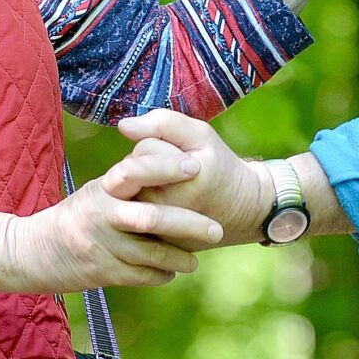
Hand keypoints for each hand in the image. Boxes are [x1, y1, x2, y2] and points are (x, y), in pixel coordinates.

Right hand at [2, 139, 223, 290]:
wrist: (31, 252)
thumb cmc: (76, 216)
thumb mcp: (96, 192)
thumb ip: (129, 183)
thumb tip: (169, 167)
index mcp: (103, 188)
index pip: (135, 170)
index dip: (166, 167)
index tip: (195, 166)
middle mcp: (102, 215)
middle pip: (152, 218)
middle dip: (189, 224)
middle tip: (217, 230)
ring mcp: (101, 246)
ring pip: (151, 253)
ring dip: (180, 258)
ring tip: (196, 261)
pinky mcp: (101, 273)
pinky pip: (141, 276)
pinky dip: (160, 275)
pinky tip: (170, 272)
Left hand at [115, 109, 272, 241]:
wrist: (235, 208)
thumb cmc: (217, 166)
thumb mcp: (201, 134)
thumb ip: (162, 123)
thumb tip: (123, 126)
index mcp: (183, 183)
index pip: (145, 147)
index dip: (164, 144)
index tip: (188, 156)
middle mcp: (164, 209)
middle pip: (132, 166)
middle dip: (149, 159)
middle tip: (177, 168)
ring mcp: (153, 226)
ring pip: (127, 184)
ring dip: (143, 177)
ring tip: (170, 182)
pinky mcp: (147, 235)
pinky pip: (130, 202)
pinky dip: (141, 193)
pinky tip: (162, 196)